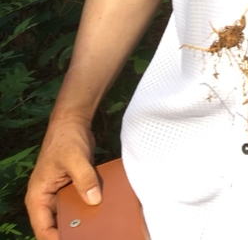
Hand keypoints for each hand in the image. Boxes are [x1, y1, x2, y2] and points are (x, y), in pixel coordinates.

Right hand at [26, 117, 99, 239]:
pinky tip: (106, 211)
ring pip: (71, 217)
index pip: (43, 230)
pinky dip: (91, 208)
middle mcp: (48, 201)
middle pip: (58, 226)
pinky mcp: (74, 189)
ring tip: (101, 225)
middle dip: (74, 232)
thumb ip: (84, 179)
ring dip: (84, 220)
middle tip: (93, 233)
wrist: (73, 122)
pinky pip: (82, 204)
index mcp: (38, 198)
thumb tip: (95, 200)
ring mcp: (61, 196)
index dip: (57, 239)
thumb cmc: (65, 139)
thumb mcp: (74, 158)